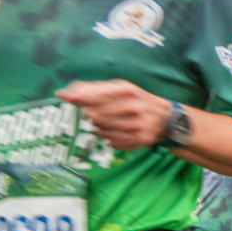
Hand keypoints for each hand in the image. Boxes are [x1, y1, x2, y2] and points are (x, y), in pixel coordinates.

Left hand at [57, 80, 173, 150]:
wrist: (167, 119)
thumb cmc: (137, 101)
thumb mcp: (119, 89)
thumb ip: (91, 89)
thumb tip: (63, 94)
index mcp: (128, 91)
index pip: (98, 94)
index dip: (81, 97)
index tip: (67, 99)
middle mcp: (135, 107)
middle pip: (97, 114)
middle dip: (85, 115)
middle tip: (83, 115)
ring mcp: (139, 125)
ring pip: (102, 130)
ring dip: (95, 128)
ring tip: (99, 124)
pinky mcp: (140, 140)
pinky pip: (112, 141)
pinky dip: (106, 138)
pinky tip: (110, 132)